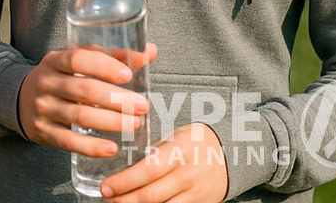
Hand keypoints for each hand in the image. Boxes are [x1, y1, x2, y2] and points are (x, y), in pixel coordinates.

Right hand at [17, 45, 155, 155]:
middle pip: (83, 89)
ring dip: (111, 121)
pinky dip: (91, 146)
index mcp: (54, 59)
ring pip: (79, 115)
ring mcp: (43, 108)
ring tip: (135, 124)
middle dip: (116, 98)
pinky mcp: (44, 132)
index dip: (102, 66)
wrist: (20, 99)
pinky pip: (69, 141)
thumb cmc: (61, 76)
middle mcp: (46, 82)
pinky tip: (112, 148)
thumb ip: (111, 56)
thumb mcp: (76, 60)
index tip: (127, 74)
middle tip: (142, 106)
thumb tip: (149, 51)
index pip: (77, 58)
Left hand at [100, 123, 227, 201]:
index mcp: (179, 152)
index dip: (125, 181)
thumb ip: (153, 152)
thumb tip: (123, 166)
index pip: (148, 170)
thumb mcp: (174, 137)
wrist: (228, 153)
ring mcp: (196, 194)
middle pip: (151, 195)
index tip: (106, 186)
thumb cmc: (194, 141)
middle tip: (108, 198)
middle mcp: (188, 175)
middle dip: (125, 200)